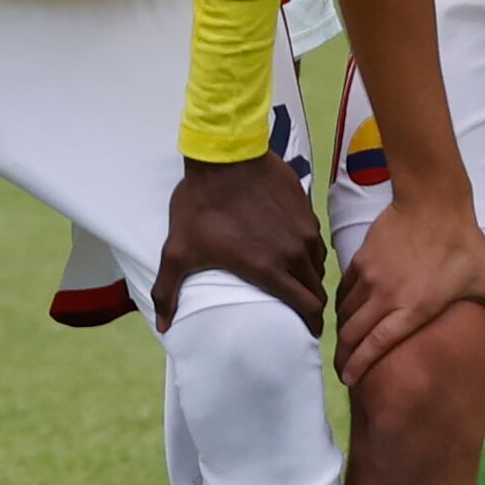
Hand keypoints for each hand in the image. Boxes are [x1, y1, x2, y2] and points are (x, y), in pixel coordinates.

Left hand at [158, 149, 325, 334]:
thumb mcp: (178, 250)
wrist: (225, 155)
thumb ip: (168, 291)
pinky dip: (309, 252)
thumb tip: (165, 327)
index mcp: (269, 270)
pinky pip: (315, 240)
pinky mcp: (306, 209)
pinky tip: (293, 249)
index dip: (311, 323)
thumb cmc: (201, 205)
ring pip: (318, 265)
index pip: (307, 308)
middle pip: (317, 290)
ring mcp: (304, 230)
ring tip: (296, 280)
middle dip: (311, 304)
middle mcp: (294, 253)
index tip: (306, 330)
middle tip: (301, 309)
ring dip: (311, 277)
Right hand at [332, 168, 484, 385]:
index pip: (377, 343)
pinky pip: (344, 290)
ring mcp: (369, 277)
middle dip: (343, 356)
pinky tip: (346, 312)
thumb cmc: (462, 244)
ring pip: (345, 313)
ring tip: (344, 343)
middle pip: (353, 333)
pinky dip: (342, 305)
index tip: (349, 379)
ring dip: (343, 331)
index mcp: (414, 308)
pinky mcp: (360, 260)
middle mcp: (385, 296)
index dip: (359, 364)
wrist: (432, 202)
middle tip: (342, 369)